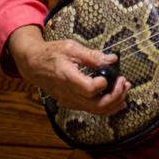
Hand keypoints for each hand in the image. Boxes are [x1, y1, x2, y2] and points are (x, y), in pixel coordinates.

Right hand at [8, 25, 130, 114]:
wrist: (33, 65)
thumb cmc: (51, 54)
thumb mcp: (71, 47)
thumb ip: (92, 55)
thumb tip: (112, 59)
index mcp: (68, 78)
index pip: (90, 89)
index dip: (104, 84)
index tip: (112, 73)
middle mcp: (69, 94)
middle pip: (98, 105)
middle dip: (117, 96)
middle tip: (125, 82)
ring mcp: (70, 101)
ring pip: (97, 110)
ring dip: (115, 102)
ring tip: (125, 88)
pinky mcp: (72, 103)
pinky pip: (92, 109)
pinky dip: (107, 106)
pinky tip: (117, 98)